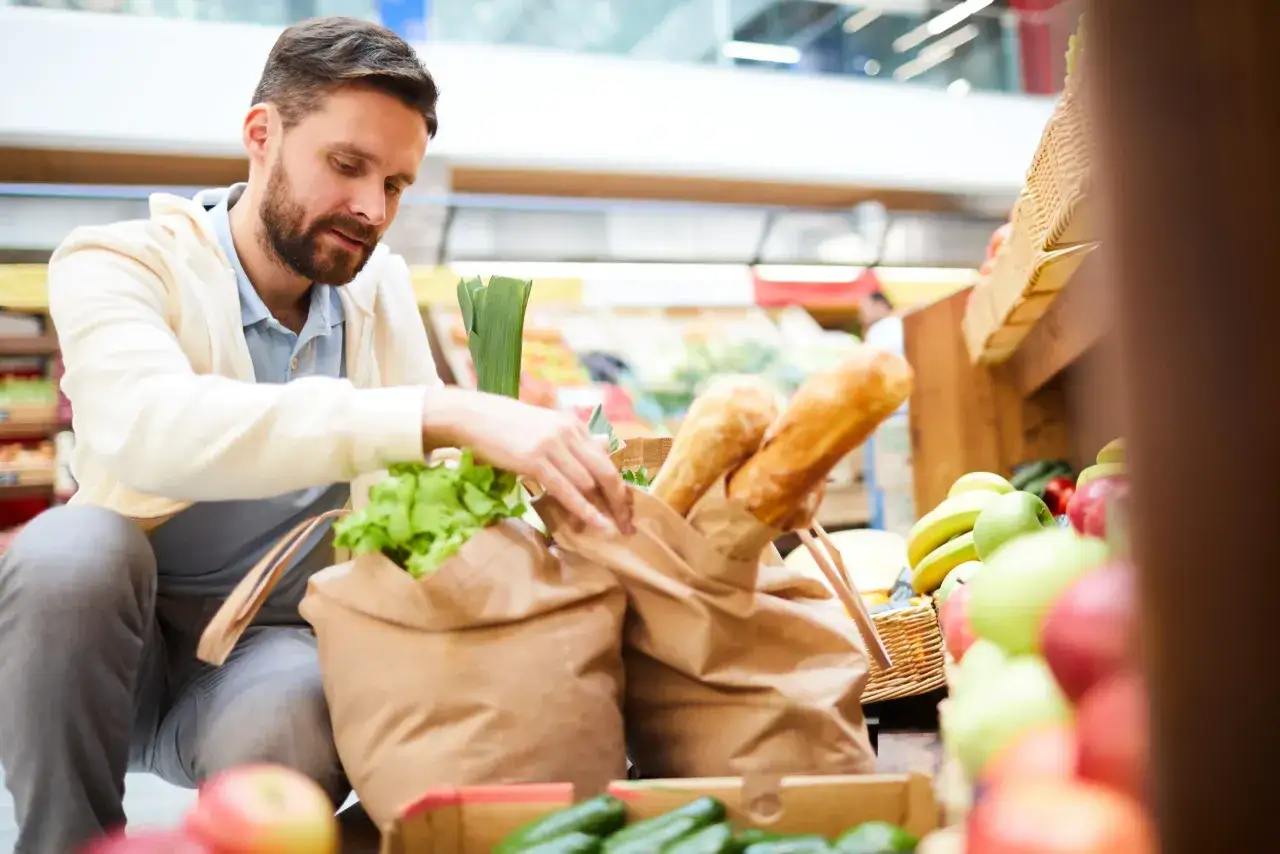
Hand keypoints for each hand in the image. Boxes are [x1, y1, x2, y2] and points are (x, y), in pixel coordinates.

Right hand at [422, 387, 632, 534]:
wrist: (475, 416)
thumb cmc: (509, 425)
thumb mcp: (548, 426)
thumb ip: (575, 439)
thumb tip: (605, 444)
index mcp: (575, 426)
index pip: (607, 460)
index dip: (620, 487)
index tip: (627, 509)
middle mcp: (569, 433)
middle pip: (606, 472)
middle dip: (620, 502)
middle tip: (627, 526)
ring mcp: (553, 446)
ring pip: (588, 483)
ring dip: (602, 510)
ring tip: (609, 530)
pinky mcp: (535, 460)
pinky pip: (566, 490)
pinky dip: (583, 509)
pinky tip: (595, 524)